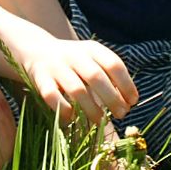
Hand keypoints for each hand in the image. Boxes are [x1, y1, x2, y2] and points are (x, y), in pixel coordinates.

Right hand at [19, 37, 138, 125]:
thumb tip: (128, 102)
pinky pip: (52, 97)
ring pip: (76, 90)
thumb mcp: (93, 60)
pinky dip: (64, 110)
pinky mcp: (40, 79)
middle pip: (96, 77)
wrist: (37, 50)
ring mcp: (56, 67)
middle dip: (112, 98)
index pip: (113, 64)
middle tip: (122, 114)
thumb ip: (109, 76)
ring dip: (92, 109)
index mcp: (91, 49)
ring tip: (101, 121)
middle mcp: (74, 55)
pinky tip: (72, 117)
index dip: (126, 84)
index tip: (133, 101)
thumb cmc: (74, 62)